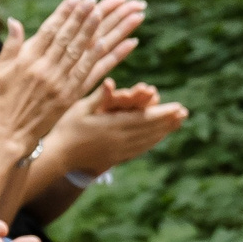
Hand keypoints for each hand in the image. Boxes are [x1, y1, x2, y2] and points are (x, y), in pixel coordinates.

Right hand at [0, 0, 145, 147]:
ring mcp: (59, 83)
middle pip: (68, 37)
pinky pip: (90, 73)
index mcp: (27, 61)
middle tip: (95, 1)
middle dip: (82, 17)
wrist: (8, 135)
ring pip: (81, 51)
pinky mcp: (69, 97)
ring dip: (95, 31)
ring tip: (106, 14)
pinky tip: (112, 43)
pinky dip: (102, 57)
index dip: (64, 13)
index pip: (50, 31)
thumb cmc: (0, 103)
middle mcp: (45, 69)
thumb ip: (11, 46)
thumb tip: (15, 21)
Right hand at [48, 80, 186, 174]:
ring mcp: (119, 151)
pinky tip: (158, 137)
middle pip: (150, 130)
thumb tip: (111, 83)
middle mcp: (119, 140)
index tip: (178, 107)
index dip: (163, 113)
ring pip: (147, 141)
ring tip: (177, 123)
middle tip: (184, 113)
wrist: (58, 158)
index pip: (144, 119)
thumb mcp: (79, 109)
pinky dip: (152, 142)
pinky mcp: (116, 158)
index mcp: (112, 126)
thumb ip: (99, 97)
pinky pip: (139, 149)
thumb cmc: (65, 129)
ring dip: (164, 131)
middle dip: (168, 121)